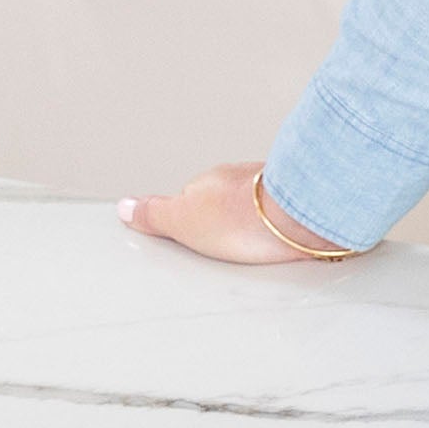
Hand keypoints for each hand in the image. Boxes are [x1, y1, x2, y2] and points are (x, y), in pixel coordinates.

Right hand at [120, 161, 344, 262]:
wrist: (300, 217)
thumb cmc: (247, 217)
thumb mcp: (181, 220)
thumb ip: (153, 214)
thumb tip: (125, 208)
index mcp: (207, 182)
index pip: (191, 200)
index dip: (191, 221)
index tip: (192, 236)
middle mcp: (242, 181)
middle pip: (228, 203)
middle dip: (228, 223)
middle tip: (229, 247)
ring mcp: (274, 191)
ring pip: (259, 209)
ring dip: (258, 224)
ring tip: (258, 247)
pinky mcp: (303, 208)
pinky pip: (287, 217)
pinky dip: (284, 228)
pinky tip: (286, 243)